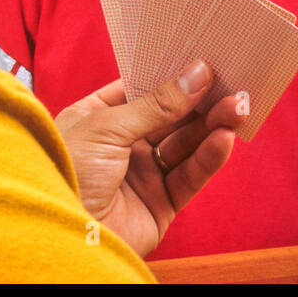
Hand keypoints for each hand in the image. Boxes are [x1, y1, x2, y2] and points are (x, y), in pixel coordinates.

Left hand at [54, 60, 243, 256]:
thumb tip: (197, 73)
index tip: (203, 59)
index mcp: (97, 118)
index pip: (141, 89)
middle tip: (232, 83)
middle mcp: (121, 144)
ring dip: (212, 125)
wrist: (59, 236)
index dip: (171, 75)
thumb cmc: (67, 172)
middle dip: (201, 101)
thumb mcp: (107, 126)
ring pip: (185, 145)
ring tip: (238, 107)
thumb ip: (157, 103)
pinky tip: (224, 138)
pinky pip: (189, 176)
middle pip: (170, 117)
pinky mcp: (159, 204)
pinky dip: (208, 157)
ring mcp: (141, 175)